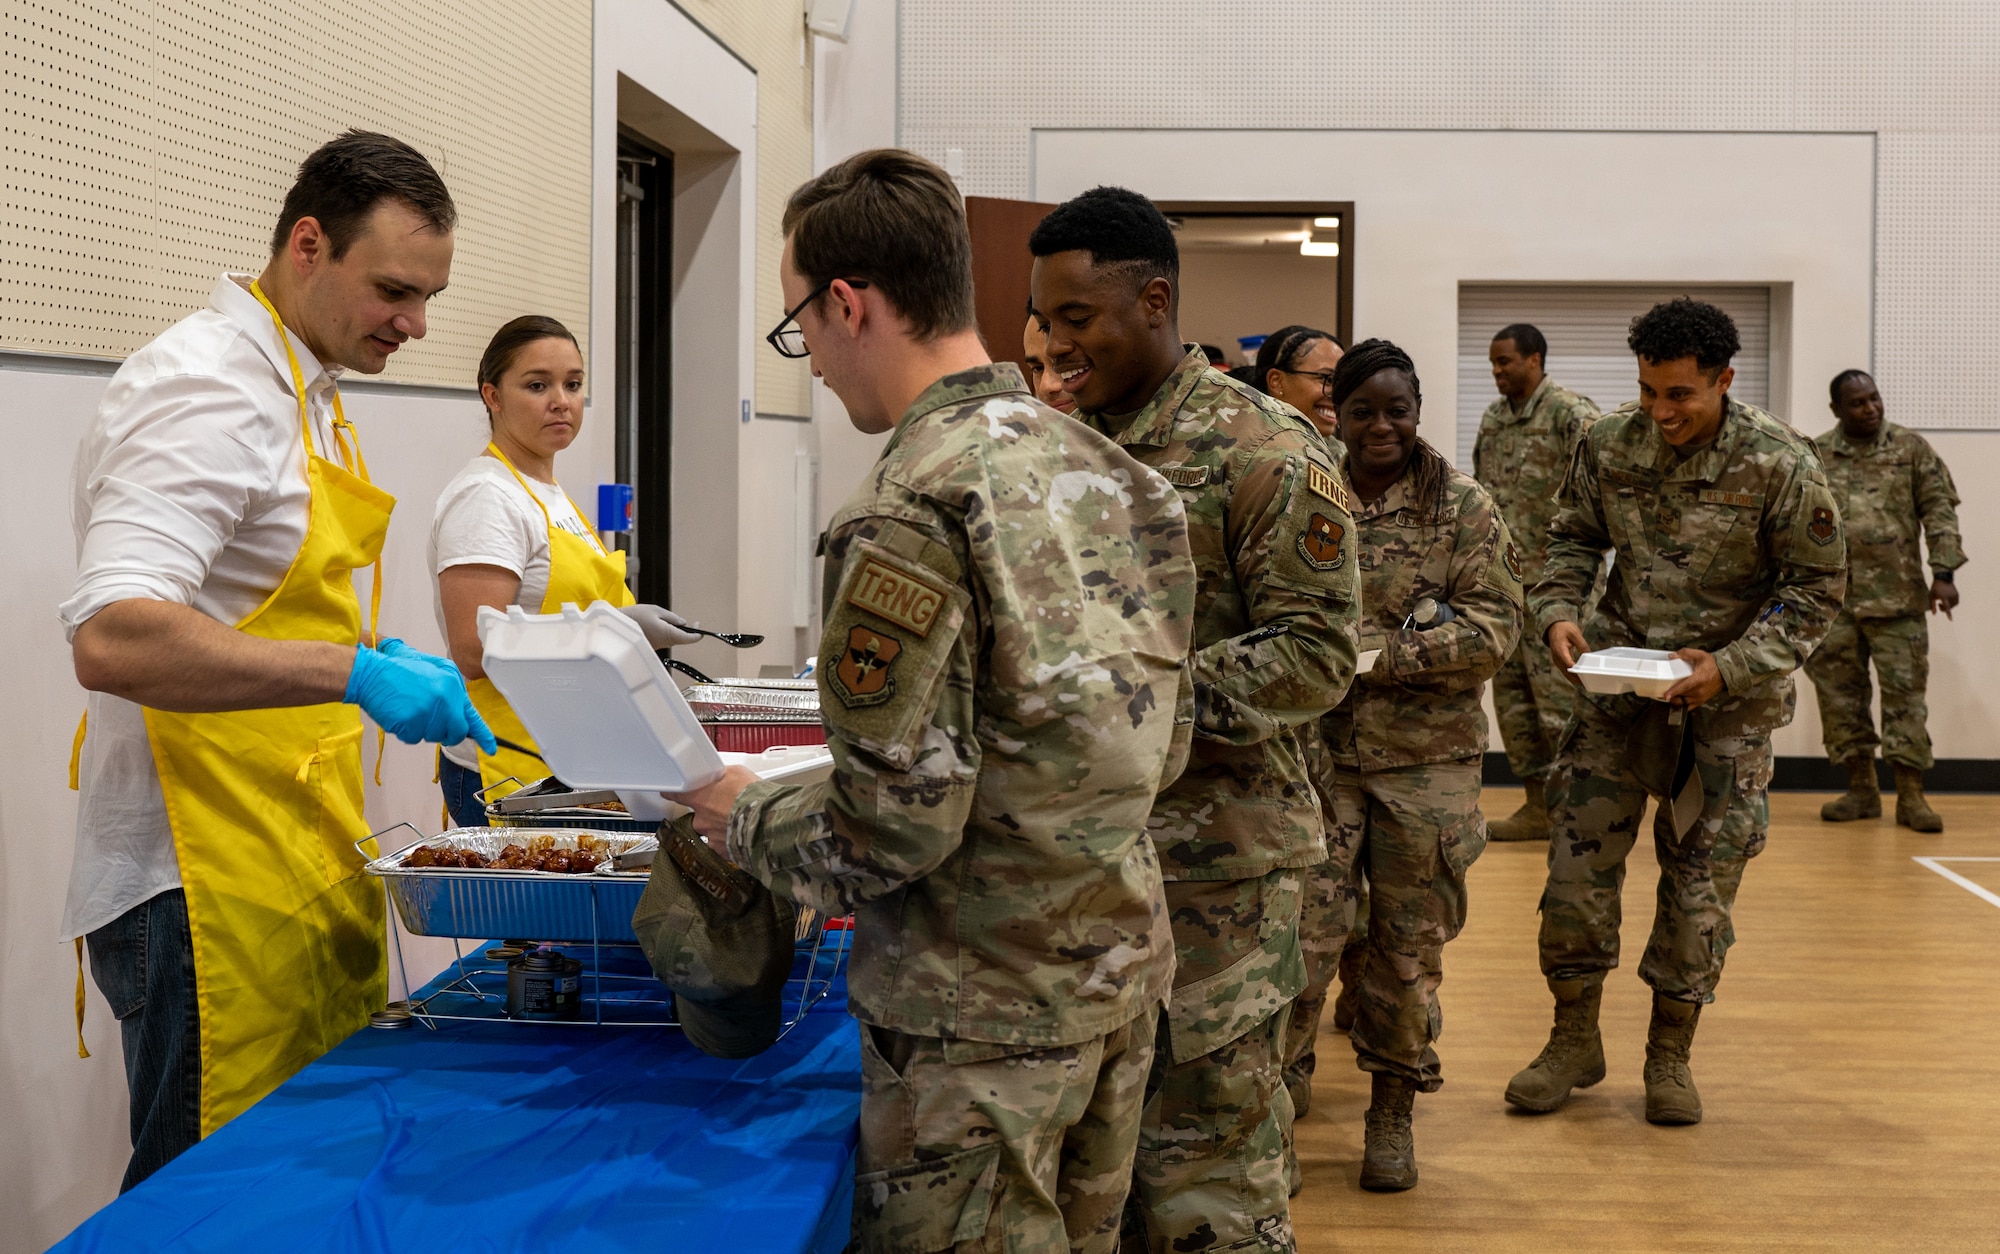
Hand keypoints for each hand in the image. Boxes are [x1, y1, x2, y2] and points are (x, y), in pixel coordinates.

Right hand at [344, 644, 497, 752]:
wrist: (370, 673)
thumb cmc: (398, 670)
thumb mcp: (432, 668)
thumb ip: (449, 688)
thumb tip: (460, 708)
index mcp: (451, 684)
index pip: (471, 715)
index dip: (482, 735)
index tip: (491, 748)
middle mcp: (444, 699)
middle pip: (455, 732)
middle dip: (445, 732)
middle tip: (428, 720)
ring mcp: (428, 712)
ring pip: (433, 736)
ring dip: (422, 729)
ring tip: (409, 709)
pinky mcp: (412, 723)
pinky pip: (414, 739)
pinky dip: (406, 731)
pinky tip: (400, 714)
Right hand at [618, 603, 701, 648]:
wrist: (615, 627)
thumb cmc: (635, 617)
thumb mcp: (656, 610)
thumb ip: (671, 617)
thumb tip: (682, 623)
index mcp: (668, 634)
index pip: (689, 638)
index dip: (697, 634)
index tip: (698, 626)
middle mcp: (664, 643)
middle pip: (680, 638)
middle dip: (683, 629)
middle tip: (677, 619)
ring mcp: (657, 647)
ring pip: (671, 639)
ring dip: (671, 630)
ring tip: (659, 619)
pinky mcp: (651, 647)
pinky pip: (662, 640)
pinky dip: (662, 633)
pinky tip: (653, 625)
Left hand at [663, 764, 758, 848]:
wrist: (769, 823)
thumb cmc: (753, 798)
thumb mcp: (737, 773)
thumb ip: (723, 777)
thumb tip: (722, 776)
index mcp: (699, 798)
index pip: (676, 794)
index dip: (674, 793)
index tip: (671, 792)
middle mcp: (701, 820)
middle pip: (700, 815)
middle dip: (713, 811)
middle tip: (730, 805)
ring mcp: (712, 838)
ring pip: (713, 831)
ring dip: (725, 826)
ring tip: (743, 820)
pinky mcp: (725, 853)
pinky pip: (726, 845)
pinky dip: (734, 840)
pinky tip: (746, 833)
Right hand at [1546, 620, 1587, 682]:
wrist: (1554, 627)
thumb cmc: (1564, 629)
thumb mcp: (1575, 634)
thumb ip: (1582, 645)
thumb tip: (1589, 656)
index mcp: (1559, 650)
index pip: (1568, 663)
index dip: (1576, 670)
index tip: (1584, 675)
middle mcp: (1556, 657)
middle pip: (1566, 671)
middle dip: (1576, 678)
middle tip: (1587, 683)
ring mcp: (1557, 660)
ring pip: (1565, 673)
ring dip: (1574, 678)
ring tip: (1585, 683)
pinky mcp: (1559, 661)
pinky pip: (1565, 670)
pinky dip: (1572, 675)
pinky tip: (1579, 678)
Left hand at [1662, 648, 1723, 707]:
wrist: (1725, 673)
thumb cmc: (1712, 664)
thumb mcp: (1699, 655)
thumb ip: (1685, 653)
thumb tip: (1671, 656)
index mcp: (1698, 679)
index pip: (1684, 687)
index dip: (1674, 692)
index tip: (1666, 696)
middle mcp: (1699, 691)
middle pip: (1681, 696)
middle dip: (1671, 695)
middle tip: (1663, 691)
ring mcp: (1701, 697)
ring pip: (1683, 703)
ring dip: (1676, 700)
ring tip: (1670, 695)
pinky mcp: (1702, 701)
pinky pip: (1689, 706)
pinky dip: (1682, 704)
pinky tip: (1678, 700)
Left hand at [1929, 578, 1959, 618]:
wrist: (1943, 578)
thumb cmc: (1935, 588)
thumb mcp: (1931, 596)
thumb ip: (1932, 605)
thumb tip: (1934, 614)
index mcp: (1943, 597)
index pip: (1946, 607)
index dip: (1948, 614)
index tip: (1951, 620)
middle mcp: (1951, 596)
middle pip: (1949, 608)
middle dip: (1943, 608)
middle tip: (1939, 604)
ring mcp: (1955, 595)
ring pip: (1953, 606)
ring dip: (1948, 606)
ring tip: (1943, 601)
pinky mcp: (1957, 594)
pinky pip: (1956, 603)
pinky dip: (1952, 604)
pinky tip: (1948, 600)